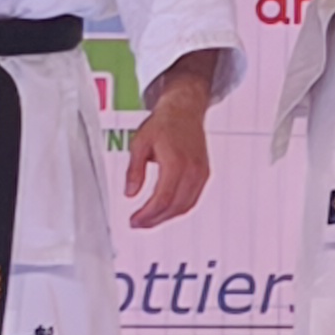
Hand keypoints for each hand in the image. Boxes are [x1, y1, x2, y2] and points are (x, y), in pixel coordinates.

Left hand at [123, 62, 216, 228]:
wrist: (185, 110)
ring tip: (149, 221)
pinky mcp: (204, 175)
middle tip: (138, 224)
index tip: (134, 221)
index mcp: (176, 162)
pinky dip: (178, 209)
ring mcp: (201, 173)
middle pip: (174, 207)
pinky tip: (165, 211)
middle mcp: (192, 170)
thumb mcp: (140, 144)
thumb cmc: (164, 123)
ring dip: (167, 218)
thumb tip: (129, 193)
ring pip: (185, 207)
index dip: (147, 215)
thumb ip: (134, 171)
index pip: (162, 199)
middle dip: (155, 220)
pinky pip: (193, 199)